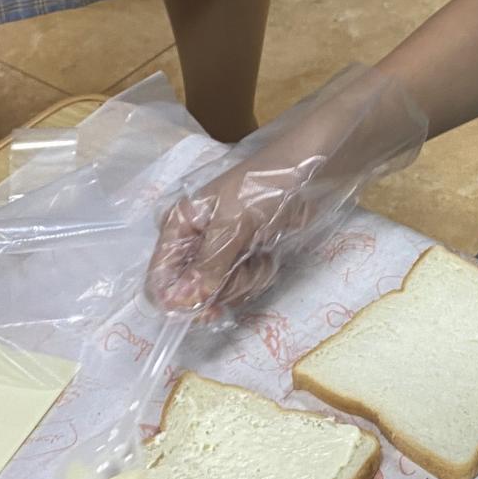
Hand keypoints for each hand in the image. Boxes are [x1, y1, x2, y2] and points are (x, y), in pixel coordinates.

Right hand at [142, 65, 427, 314]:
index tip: (205, 309)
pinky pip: (243, 284)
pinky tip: (269, 257)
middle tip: (246, 268)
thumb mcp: (235, 224)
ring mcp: (224, 248)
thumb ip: (208, 265)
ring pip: (219, 291)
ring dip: (243, 282)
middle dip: (221, 288)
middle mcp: (196, 239)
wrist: (317, 168)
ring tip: (262, 256)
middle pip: (192, 290)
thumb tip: (179, 303)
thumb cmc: (269, 186)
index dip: (178, 300)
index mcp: (181, 224)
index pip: (160, 277)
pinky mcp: (249, 254)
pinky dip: (257, 276)